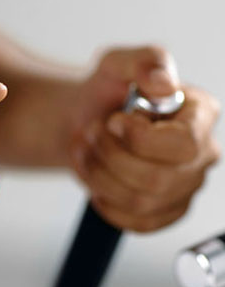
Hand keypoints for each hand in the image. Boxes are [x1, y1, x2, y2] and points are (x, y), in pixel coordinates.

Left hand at [70, 46, 219, 231]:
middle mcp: (201, 154)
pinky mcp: (164, 210)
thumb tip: (164, 85)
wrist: (87, 120)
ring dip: (99, 176)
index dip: (138, 138)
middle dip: (110, 157)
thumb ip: (144, 62)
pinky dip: (105, 202)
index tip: (112, 121)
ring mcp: (184, 187)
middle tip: (91, 133)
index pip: (182, 144)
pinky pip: (136, 223)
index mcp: (200, 115)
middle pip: (157, 179)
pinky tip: (95, 178)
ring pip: (140, 203)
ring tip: (86, 150)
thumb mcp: (117, 64)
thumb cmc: (106, 93)